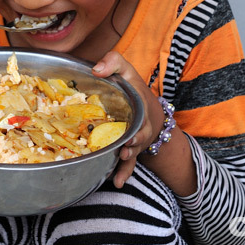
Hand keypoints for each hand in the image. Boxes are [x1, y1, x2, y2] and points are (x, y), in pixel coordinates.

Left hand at [92, 51, 163, 187]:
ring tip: (120, 167)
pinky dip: (125, 173)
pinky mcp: (131, 149)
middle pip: (140, 136)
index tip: (131, 133)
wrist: (149, 109)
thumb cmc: (133, 89)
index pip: (141, 110)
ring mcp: (137, 139)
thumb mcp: (127, 71)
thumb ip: (114, 62)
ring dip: (128, 160)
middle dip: (134, 144)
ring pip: (134, 152)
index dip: (138, 120)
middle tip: (127, 149)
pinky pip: (129, 163)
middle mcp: (142, 125)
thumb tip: (95, 69)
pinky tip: (117, 183)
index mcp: (140, 105)